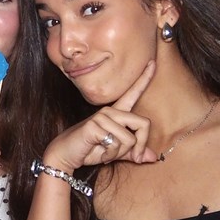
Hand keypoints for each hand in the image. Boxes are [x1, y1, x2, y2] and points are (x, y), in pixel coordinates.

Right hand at [43, 61, 157, 171]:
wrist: (66, 155)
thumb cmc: (89, 150)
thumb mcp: (114, 151)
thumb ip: (133, 152)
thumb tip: (153, 157)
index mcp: (116, 113)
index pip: (132, 94)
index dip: (144, 79)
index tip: (153, 62)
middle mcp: (110, 111)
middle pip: (143, 123)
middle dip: (141, 145)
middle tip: (135, 157)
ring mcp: (102, 116)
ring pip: (129, 138)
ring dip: (119, 152)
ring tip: (105, 152)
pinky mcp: (95, 124)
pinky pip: (116, 143)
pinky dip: (109, 154)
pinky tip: (98, 151)